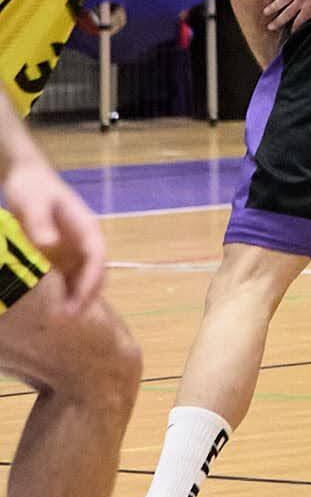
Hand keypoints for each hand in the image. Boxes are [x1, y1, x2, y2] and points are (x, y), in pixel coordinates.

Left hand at [2, 160, 103, 317]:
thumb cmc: (32, 188)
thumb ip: (41, 223)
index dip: (91, 281)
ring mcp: (74, 248)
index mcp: (87, 228)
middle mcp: (85, 241)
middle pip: (95, 272)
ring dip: (77, 298)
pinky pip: (68, 277)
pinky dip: (65, 293)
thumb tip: (50, 244)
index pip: (97, 258)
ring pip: (83, 278)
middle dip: (86, 296)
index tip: (80, 300)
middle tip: (68, 318)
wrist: (26, 178)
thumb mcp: (33, 203)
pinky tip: (54, 306)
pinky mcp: (61, 253)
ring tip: (62, 318)